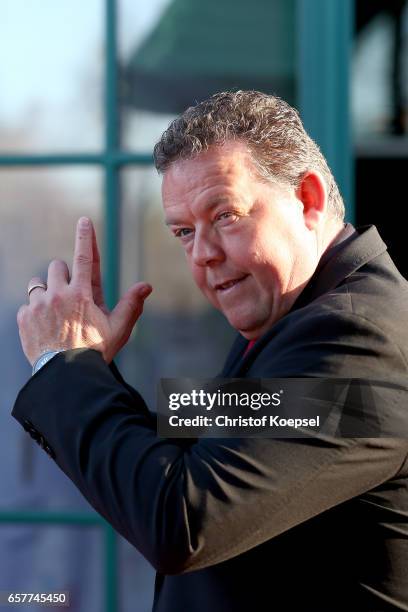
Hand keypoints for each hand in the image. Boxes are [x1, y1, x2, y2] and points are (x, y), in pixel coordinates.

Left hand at [17, 217, 151, 364]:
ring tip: (55, 314)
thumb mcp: (117, 330)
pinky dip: (33, 313)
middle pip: (57, 266)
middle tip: (70, 298)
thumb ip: (131, 305)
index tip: (84, 220)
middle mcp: (58, 294)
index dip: (86, 237)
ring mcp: (37, 305)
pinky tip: (44, 329)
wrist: (65, 376)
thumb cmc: (94, 352)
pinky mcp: (23, 317)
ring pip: (38, 283)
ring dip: (46, 292)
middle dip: (64, 276)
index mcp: (82, 294)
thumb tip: (146, 286)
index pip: (84, 257)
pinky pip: (26, 305)